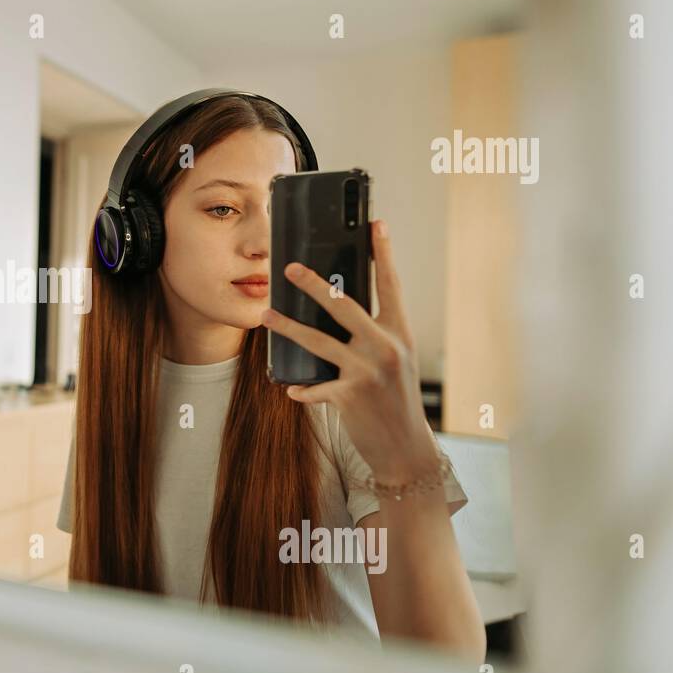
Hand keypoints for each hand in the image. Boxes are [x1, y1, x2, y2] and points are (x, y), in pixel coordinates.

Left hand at [260, 219, 439, 484]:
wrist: (406, 448)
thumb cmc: (395, 400)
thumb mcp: (394, 362)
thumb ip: (372, 336)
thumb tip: (333, 311)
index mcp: (399, 333)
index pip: (390, 285)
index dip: (383, 253)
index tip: (375, 223)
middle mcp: (386, 347)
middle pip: (343, 305)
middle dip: (313, 284)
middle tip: (288, 268)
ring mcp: (367, 371)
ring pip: (318, 341)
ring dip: (287, 328)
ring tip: (266, 317)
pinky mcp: (350, 396)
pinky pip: (314, 386)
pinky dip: (302, 389)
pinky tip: (292, 390)